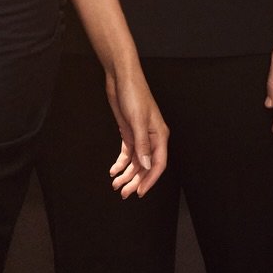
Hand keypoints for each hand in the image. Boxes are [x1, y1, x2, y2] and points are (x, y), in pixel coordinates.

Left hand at [105, 68, 167, 197]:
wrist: (121, 79)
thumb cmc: (134, 95)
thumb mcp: (138, 121)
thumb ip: (142, 145)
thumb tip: (146, 166)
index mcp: (159, 136)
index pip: (158, 164)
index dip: (150, 180)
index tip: (139, 192)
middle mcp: (151, 138)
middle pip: (145, 166)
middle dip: (135, 181)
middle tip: (124, 193)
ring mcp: (140, 136)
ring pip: (135, 162)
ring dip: (126, 174)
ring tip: (116, 184)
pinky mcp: (129, 133)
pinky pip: (127, 153)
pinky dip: (120, 163)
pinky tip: (113, 171)